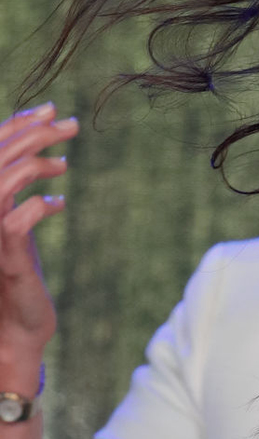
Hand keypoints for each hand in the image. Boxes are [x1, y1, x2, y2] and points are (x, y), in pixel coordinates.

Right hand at [0, 103, 76, 358]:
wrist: (15, 329)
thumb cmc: (15, 275)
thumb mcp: (16, 223)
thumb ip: (17, 188)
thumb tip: (41, 140)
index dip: (16, 124)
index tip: (50, 109)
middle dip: (34, 133)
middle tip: (71, 124)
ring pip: (2, 182)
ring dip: (36, 164)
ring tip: (66, 163)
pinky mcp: (5, 258)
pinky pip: (17, 221)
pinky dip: (41, 206)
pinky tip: (59, 205)